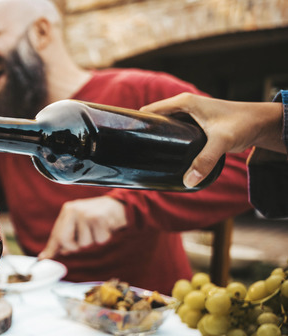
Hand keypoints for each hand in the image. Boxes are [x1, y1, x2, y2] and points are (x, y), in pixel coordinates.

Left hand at [38, 196, 126, 259]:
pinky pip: (99, 240)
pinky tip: (107, 227)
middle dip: (75, 247)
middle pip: (65, 240)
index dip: (52, 248)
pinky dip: (105, 237)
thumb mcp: (79, 224)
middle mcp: (74, 210)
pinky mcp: (99, 218)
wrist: (120, 206)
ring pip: (85, 243)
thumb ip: (64, 238)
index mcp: (67, 210)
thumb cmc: (97, 217)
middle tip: (86, 238)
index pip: (56, 234)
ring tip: (99, 229)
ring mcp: (86, 214)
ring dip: (94, 241)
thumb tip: (45, 256)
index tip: (43, 258)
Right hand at [140, 92, 282, 186]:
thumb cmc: (243, 124)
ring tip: (144, 157)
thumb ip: (205, 160)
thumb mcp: (222, 141)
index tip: (125, 139)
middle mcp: (183, 106)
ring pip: (163, 127)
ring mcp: (188, 116)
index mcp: (183, 102)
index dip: (136, 123)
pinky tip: (163, 155)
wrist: (262, 123)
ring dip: (155, 139)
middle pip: (153, 120)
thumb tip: (188, 181)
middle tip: (134, 154)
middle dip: (143, 134)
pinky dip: (167, 141)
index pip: (149, 111)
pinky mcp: (194, 126)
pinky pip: (173, 132)